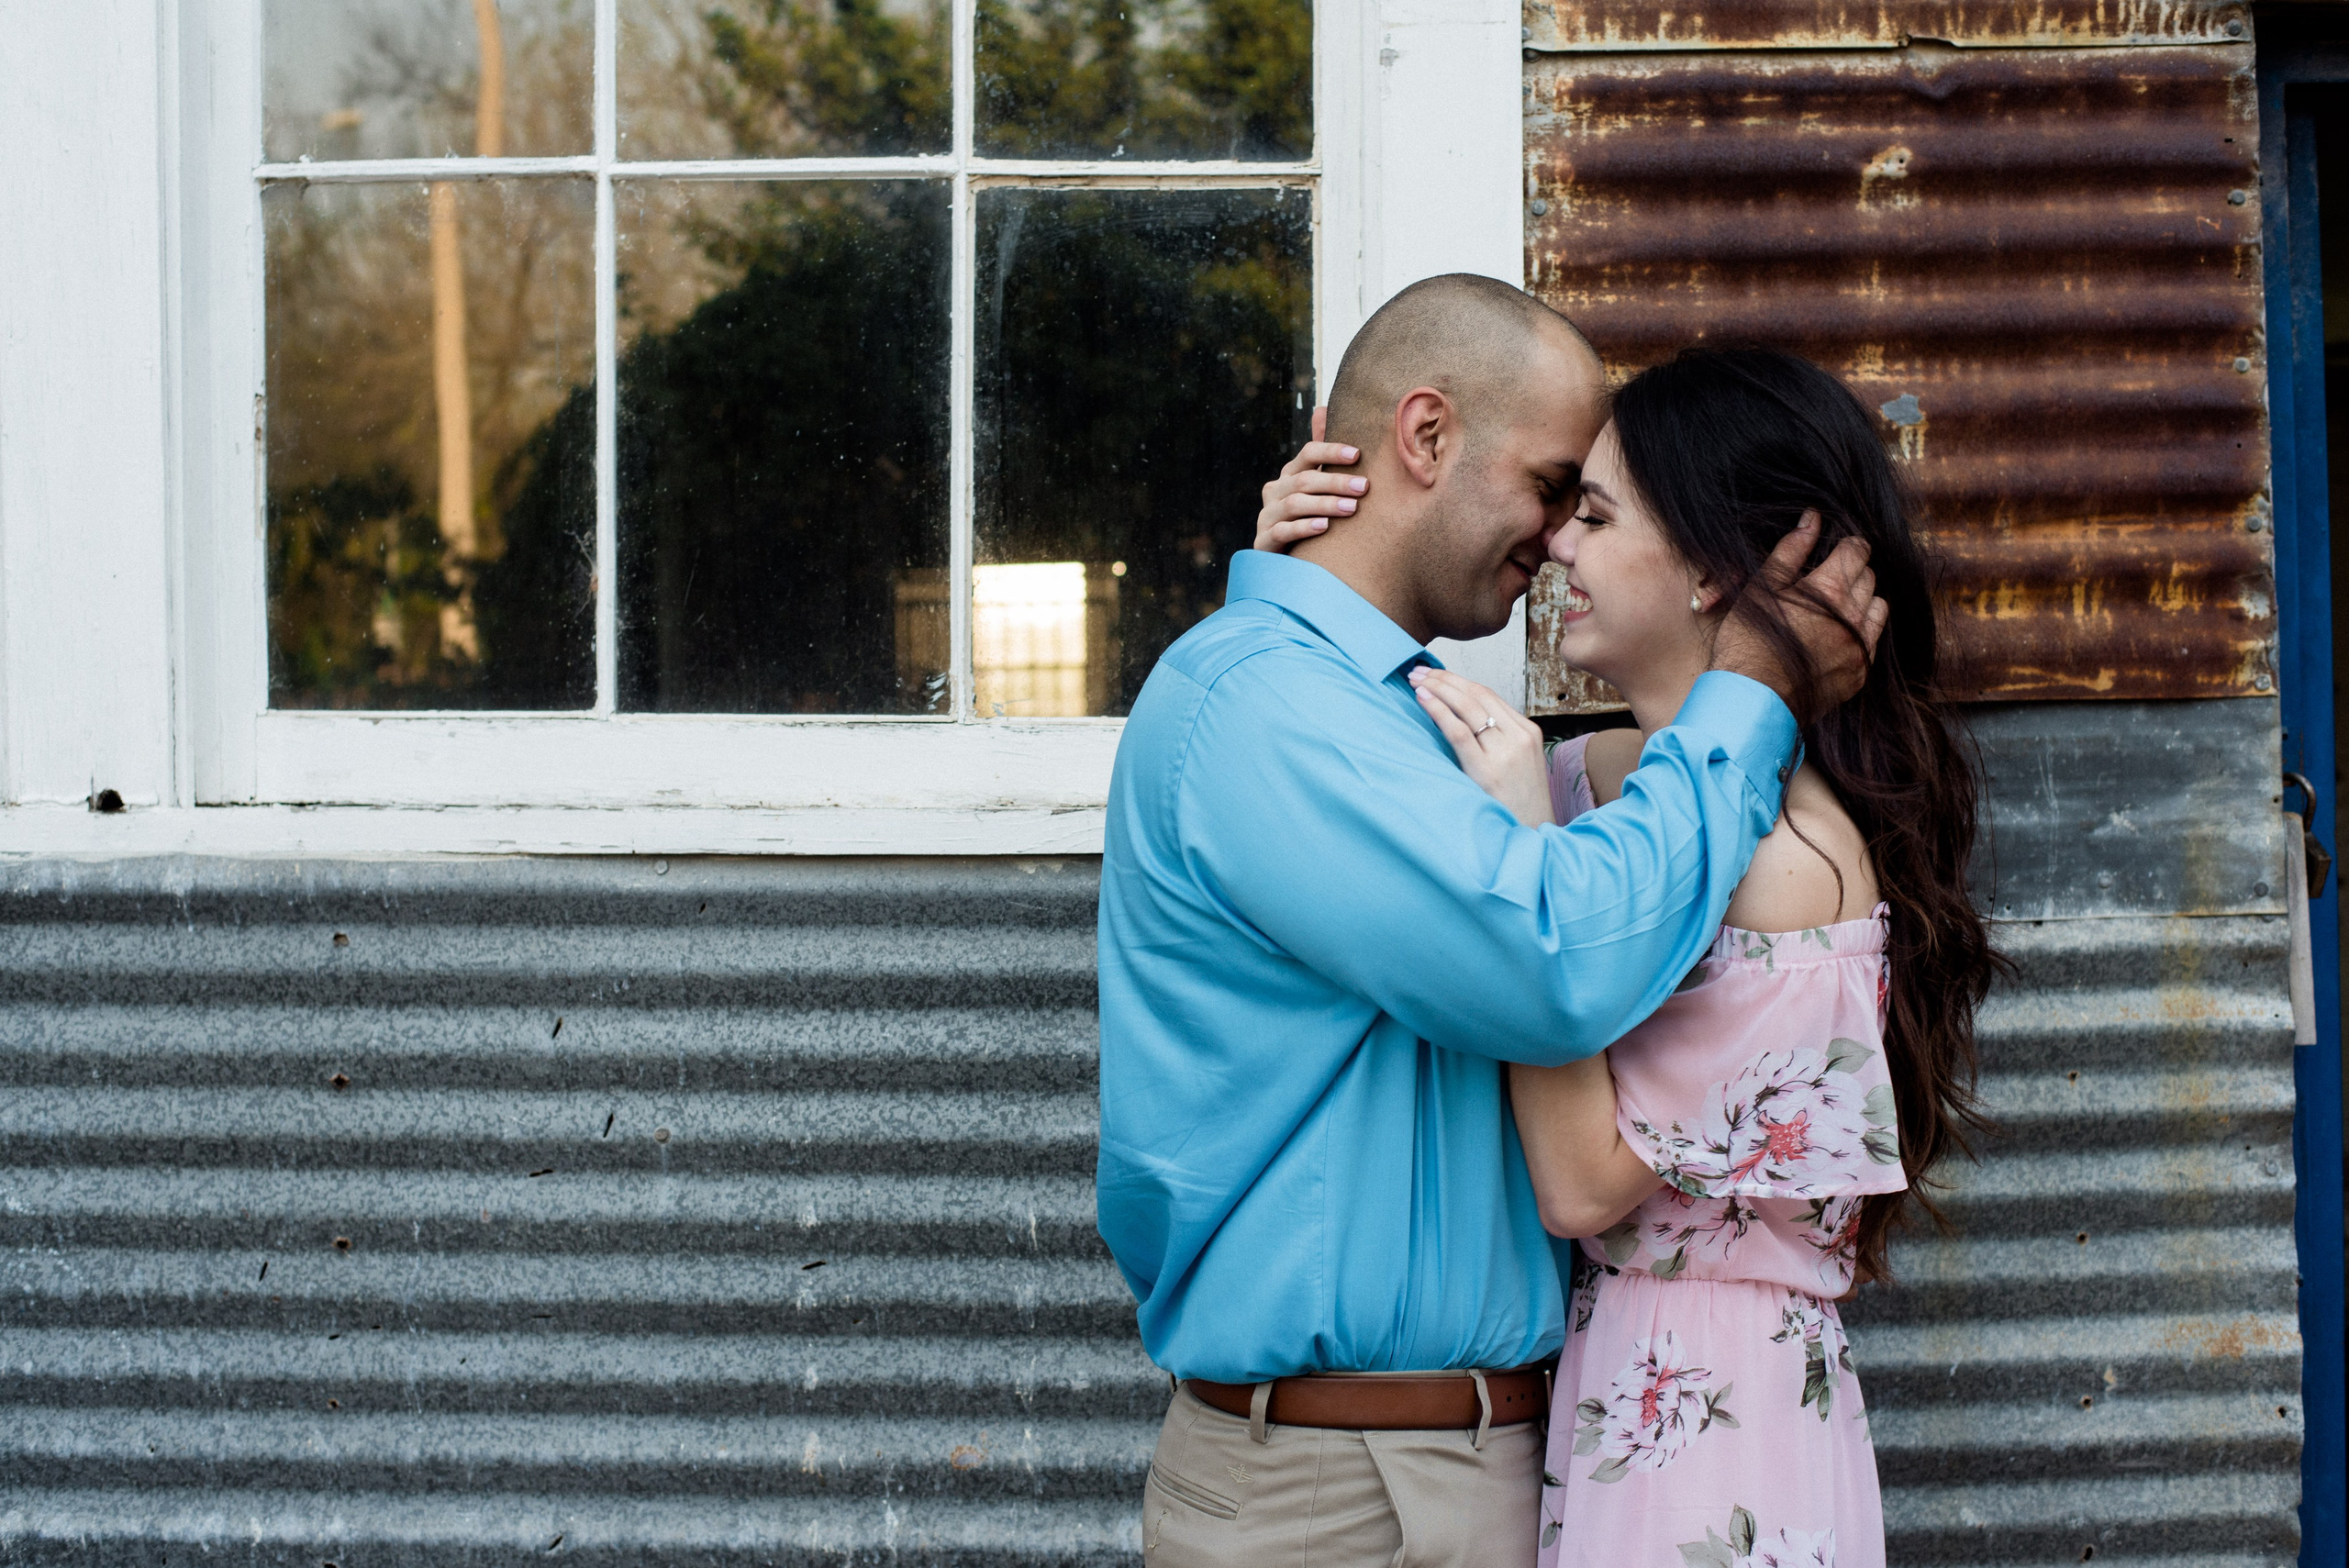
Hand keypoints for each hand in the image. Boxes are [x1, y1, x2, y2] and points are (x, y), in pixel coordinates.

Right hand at [1254, 405, 1366, 552]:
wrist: (1286, 560)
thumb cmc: (1310, 518)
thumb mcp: (1318, 487)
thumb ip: (1323, 455)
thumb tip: (1321, 409)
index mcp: (1290, 475)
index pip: (1309, 453)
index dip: (1332, 451)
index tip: (1358, 455)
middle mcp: (1276, 491)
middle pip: (1305, 479)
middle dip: (1337, 482)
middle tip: (1365, 487)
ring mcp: (1267, 516)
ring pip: (1295, 504)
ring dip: (1326, 504)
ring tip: (1352, 508)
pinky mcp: (1264, 541)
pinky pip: (1282, 531)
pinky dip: (1304, 527)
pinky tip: (1324, 527)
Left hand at [1407, 667, 1552, 826]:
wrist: (1533, 837)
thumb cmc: (1518, 805)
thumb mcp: (1517, 765)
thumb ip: (1497, 741)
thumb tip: (1461, 720)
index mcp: (1527, 732)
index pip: (1488, 695)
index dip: (1458, 680)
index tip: (1435, 673)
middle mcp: (1518, 736)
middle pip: (1476, 694)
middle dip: (1444, 679)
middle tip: (1419, 670)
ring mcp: (1505, 752)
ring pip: (1467, 707)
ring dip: (1438, 689)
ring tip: (1416, 681)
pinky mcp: (1487, 771)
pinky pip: (1459, 732)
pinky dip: (1439, 711)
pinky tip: (1423, 700)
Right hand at [1709, 511, 1889, 719]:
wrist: (1751, 699)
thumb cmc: (1748, 639)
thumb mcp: (1763, 587)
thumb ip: (1792, 550)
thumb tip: (1812, 518)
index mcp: (1830, 588)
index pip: (1858, 550)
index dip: (1847, 546)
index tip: (1835, 551)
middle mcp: (1853, 616)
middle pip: (1869, 577)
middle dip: (1852, 572)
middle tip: (1826, 581)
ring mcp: (1860, 647)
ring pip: (1878, 607)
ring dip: (1863, 601)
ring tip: (1835, 608)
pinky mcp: (1859, 674)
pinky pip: (1873, 642)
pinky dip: (1861, 633)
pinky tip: (1835, 637)